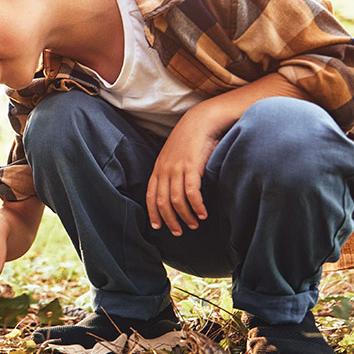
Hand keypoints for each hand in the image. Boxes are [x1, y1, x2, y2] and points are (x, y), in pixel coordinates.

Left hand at [146, 104, 221, 236]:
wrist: (201, 121)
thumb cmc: (190, 139)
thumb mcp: (175, 156)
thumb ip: (172, 171)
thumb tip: (176, 190)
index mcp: (159, 168)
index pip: (150, 195)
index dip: (153, 213)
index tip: (158, 226)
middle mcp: (165, 169)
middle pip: (162, 202)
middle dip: (169, 220)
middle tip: (178, 232)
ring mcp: (177, 168)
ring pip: (176, 200)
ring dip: (185, 216)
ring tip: (194, 224)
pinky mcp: (192, 167)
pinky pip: (191, 193)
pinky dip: (196, 206)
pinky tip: (203, 214)